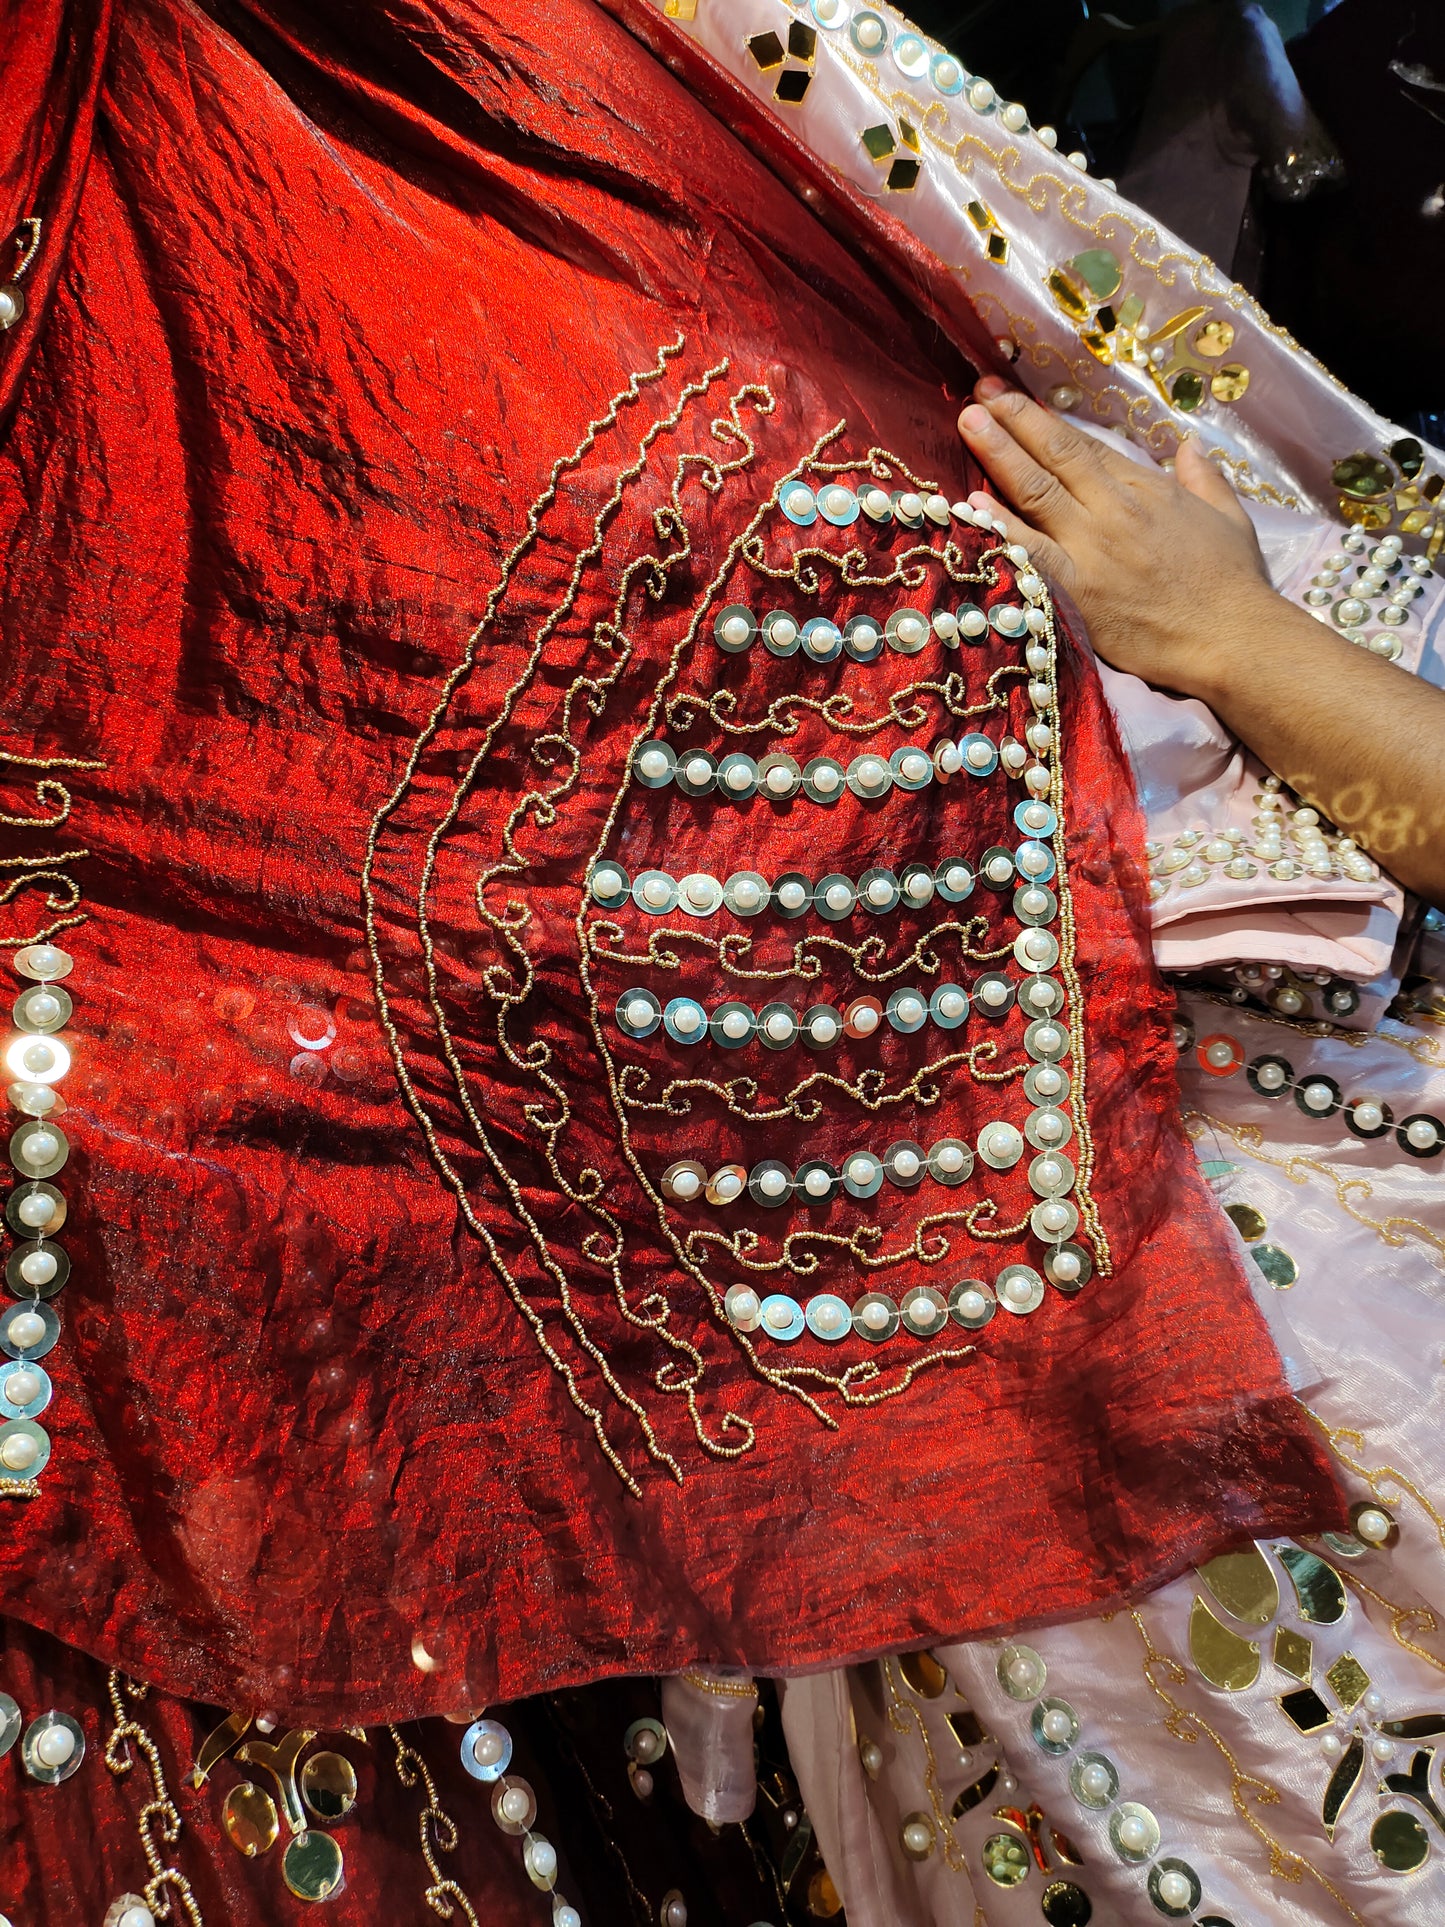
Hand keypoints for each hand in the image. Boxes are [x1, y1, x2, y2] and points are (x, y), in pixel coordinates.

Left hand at [956, 378, 1273, 707]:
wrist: (1232, 638)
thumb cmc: (1233, 585)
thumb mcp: (1229, 518)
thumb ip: (1204, 478)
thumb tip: (1189, 446)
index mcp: (1148, 489)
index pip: (1085, 446)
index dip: (1045, 420)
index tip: (1012, 396)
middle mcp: (1114, 510)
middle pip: (1056, 455)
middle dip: (1014, 418)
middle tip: (979, 390)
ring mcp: (1092, 549)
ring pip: (1037, 490)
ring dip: (999, 453)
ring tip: (968, 421)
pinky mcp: (1077, 590)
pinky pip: (1030, 552)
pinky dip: (1000, 527)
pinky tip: (973, 505)